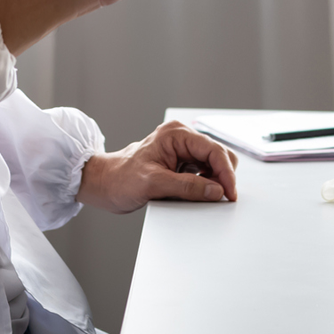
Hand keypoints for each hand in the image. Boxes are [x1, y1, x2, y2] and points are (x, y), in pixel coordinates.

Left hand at [77, 121, 239, 213]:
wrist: (104, 184)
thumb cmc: (120, 179)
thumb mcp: (153, 184)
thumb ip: (187, 187)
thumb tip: (216, 191)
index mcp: (176, 134)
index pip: (213, 150)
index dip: (226, 173)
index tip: (230, 193)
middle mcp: (182, 139)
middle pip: (218, 156)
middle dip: (222, 177)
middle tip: (220, 199)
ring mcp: (183, 152)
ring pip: (214, 166)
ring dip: (214, 183)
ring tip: (202, 198)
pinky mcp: (182, 165)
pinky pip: (204, 175)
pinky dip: (206, 187)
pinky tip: (196, 196)